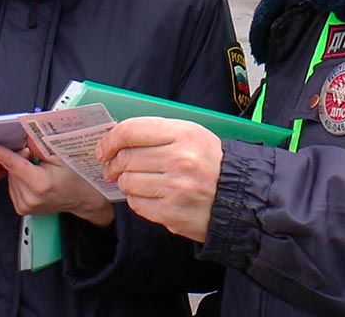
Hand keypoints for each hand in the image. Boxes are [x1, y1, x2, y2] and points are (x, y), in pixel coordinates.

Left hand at [0, 142, 114, 225]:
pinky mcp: (22, 209)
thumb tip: (20, 132)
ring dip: (18, 169)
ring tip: (38, 170)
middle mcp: (29, 197)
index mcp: (39, 182)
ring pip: (10, 177)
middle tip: (34, 157)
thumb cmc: (76, 177)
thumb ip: (38, 144)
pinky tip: (34, 179)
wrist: (84, 200)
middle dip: (17, 158)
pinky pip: (13, 187)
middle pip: (10, 169)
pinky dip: (19, 179)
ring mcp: (24, 206)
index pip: (10, 162)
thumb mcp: (60, 156)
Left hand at [96, 117, 222, 242]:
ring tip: (135, 182)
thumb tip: (116, 137)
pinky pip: (137, 205)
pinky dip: (136, 200)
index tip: (104, 148)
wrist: (240, 197)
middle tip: (112, 168)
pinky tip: (147, 196)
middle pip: (126, 158)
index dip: (110, 140)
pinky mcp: (173, 214)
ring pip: (128, 182)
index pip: (131, 131)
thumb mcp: (191, 135)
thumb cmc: (210, 163)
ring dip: (125, 183)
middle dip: (113, 164)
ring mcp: (176, 189)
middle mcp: (180, 160)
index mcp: (184, 134)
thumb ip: (157, 133)